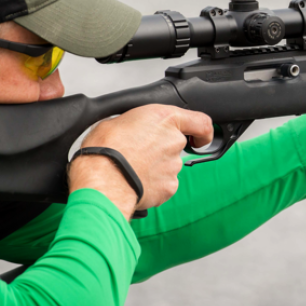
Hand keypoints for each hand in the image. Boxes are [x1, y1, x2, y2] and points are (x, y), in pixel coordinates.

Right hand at [68, 105, 212, 218]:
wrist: (102, 179)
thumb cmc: (105, 149)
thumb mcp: (117, 120)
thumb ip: (138, 123)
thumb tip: (135, 129)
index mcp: (164, 118)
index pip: (201, 122)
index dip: (202, 132)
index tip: (198, 138)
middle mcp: (174, 141)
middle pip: (178, 145)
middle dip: (162, 150)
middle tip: (139, 153)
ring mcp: (174, 166)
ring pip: (169, 166)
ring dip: (156, 168)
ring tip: (132, 169)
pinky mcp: (169, 187)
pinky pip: (165, 185)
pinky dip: (154, 185)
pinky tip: (136, 182)